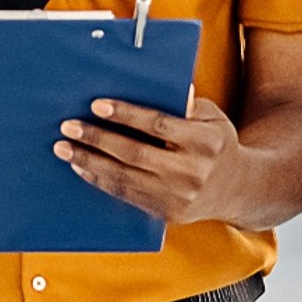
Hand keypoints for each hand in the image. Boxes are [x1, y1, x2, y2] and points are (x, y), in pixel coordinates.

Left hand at [55, 91, 239, 224]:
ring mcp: (178, 196)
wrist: (236, 190)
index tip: (97, 105)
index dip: (126, 115)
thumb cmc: (217, 145)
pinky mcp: (166, 212)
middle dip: (97, 139)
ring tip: (65, 148)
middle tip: (69, 127)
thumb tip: (175, 90)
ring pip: (125, 177)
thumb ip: (190, 106)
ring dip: (90, 162)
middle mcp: (191, 172)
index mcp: (205, 143)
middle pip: (134, 153)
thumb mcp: (213, 119)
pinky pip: (126, 195)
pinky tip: (82, 167)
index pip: (158, 125)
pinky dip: (100, 180)